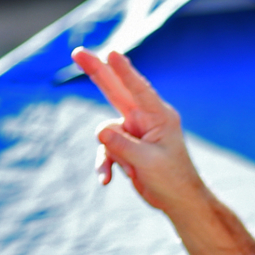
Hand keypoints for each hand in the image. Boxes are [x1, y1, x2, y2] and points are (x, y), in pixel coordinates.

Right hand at [71, 47, 205, 215]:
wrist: (178, 201)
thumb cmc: (172, 180)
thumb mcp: (148, 162)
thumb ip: (123, 145)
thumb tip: (99, 131)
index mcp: (159, 116)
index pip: (139, 89)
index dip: (124, 71)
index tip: (112, 53)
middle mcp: (145, 118)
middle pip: (115, 90)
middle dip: (97, 71)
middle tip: (77, 52)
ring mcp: (133, 130)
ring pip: (106, 130)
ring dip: (109, 153)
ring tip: (123, 171)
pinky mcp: (125, 145)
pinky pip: (106, 148)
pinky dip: (104, 164)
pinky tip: (106, 180)